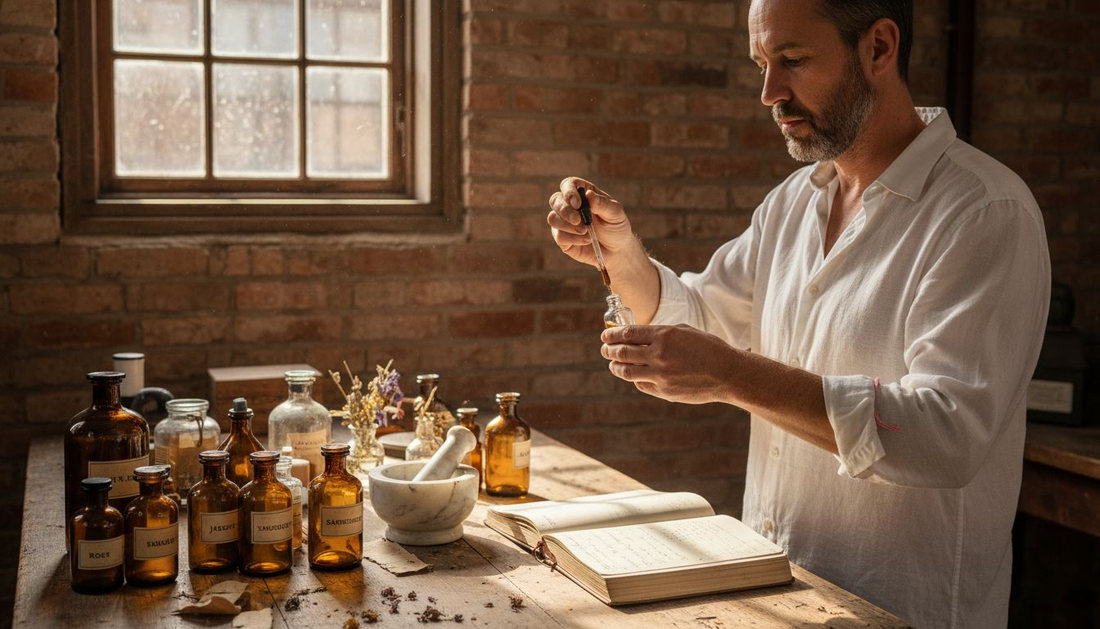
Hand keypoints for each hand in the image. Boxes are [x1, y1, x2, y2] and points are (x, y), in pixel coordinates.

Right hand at [547, 177, 635, 267]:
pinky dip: (573, 239)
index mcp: (583, 194)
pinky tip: (586, 240)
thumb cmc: (616, 227)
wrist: (617, 250)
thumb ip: (602, 204)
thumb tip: (588, 194)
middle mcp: (570, 206)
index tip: (577, 203)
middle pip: (555, 200)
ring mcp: (564, 222)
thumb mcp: (615, 213)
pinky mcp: (562, 238)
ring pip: (552, 218)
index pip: (568, 185)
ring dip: (568, 226)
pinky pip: (559, 236)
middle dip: (565, 210)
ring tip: (586, 232)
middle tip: (578, 220)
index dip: (569, 191)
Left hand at [600, 324, 739, 404]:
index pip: (627, 333)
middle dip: (609, 350)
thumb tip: (637, 334)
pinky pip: (640, 384)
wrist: (728, 374)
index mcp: (664, 335)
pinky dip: (634, 378)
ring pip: (626, 371)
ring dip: (615, 366)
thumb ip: (660, 332)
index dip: (612, 334)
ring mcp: (660, 376)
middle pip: (622, 352)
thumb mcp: (684, 331)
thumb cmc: (708, 348)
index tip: (605, 335)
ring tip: (612, 363)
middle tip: (604, 348)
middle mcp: (659, 355)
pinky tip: (632, 374)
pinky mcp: (664, 392)